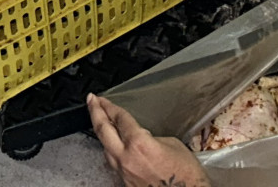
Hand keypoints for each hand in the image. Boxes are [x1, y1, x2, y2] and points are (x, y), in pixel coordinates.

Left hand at [88, 95, 209, 186]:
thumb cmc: (187, 175)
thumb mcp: (172, 144)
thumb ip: (151, 138)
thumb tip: (143, 137)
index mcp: (139, 144)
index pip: (120, 119)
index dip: (110, 106)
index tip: (102, 99)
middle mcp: (126, 159)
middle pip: (103, 131)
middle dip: (95, 112)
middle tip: (91, 101)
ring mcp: (123, 174)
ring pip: (105, 149)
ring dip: (102, 134)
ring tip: (101, 123)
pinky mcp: (125, 184)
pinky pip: (114, 164)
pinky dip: (112, 152)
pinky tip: (114, 147)